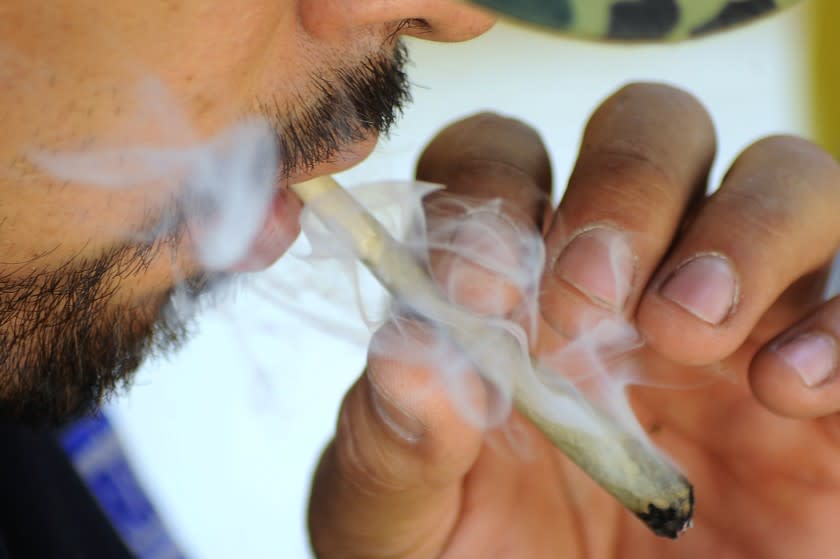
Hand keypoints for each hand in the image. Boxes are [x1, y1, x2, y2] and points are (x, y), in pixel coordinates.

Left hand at [307, 83, 839, 557]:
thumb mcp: (401, 514)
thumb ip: (391, 439)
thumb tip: (411, 357)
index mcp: (516, 283)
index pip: (501, 158)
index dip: (490, 195)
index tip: (480, 294)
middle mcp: (630, 276)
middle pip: (652, 130)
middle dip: (627, 187)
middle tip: (593, 296)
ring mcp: (737, 320)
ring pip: (784, 178)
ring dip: (745, 229)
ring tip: (689, 331)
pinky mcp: (824, 393)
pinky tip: (784, 391)